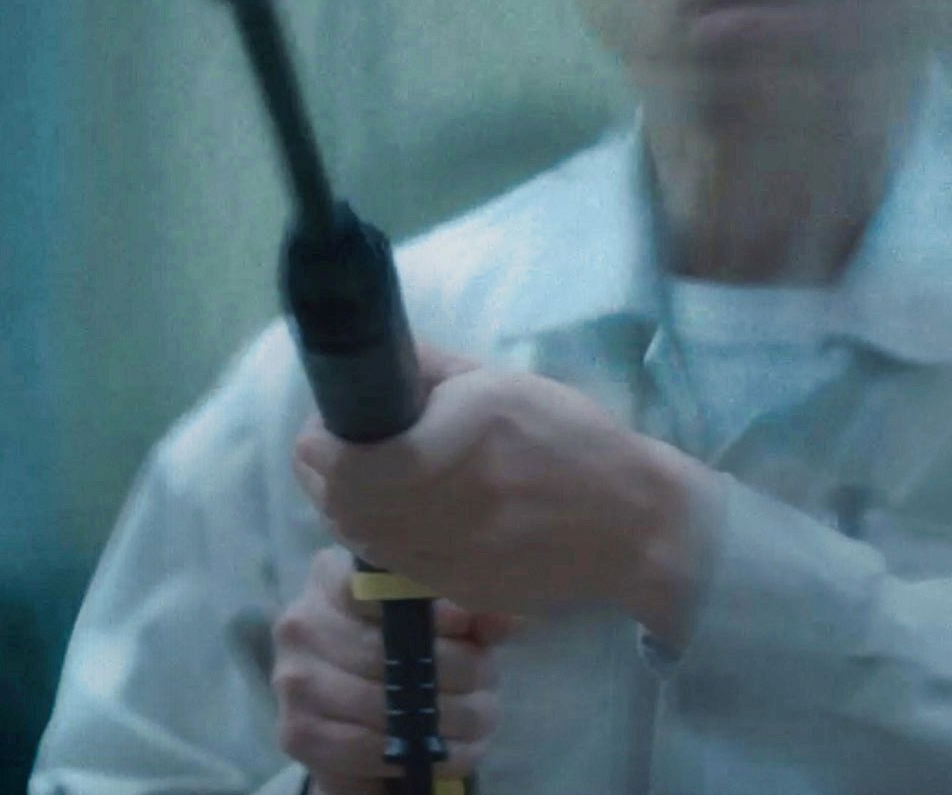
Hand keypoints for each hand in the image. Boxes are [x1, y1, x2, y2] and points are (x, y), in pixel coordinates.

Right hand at [247, 546, 512, 792]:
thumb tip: (499, 618)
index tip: (468, 627)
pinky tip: (438, 748)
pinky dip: (412, 751)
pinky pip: (365, 746)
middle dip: (454, 672)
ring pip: (383, 701)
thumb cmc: (407, 656)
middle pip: (388, 647)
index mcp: (332, 577)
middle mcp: (302, 622)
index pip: (378, 583)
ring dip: (443, 718)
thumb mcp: (445, 627)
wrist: (359, 723)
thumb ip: (472, 616)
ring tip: (476, 721)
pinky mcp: (297, 732)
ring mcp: (292, 678)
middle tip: (486, 686)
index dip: (432, 608)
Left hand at [293, 343, 714, 640]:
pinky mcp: (452, 586)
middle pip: (339, 498)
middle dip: (323, 470)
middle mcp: (446, 497)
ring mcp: (447, 551)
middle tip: (336, 449)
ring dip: (343, 505)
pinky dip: (374, 536)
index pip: (348, 455)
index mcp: (461, 432)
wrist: (629, 525)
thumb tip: (376, 364)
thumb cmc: (572, 441)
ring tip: (363, 481)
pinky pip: (386, 561)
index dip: (322, 438)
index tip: (329, 422)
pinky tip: (396, 515)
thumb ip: (434, 372)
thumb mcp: (505, 384)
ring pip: (355, 534)